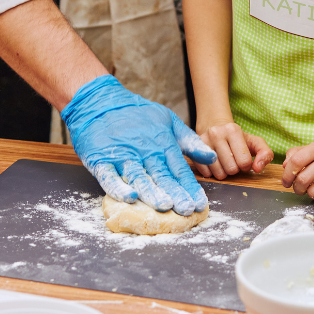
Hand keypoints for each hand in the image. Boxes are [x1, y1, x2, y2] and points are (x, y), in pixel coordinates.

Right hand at [61, 75, 216, 215]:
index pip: (179, 170)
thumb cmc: (137, 114)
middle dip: (175, 194)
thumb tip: (212, 157)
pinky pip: (110, 176)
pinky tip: (130, 197)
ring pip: (139, 177)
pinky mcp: (101, 160)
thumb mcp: (169, 121)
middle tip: (186, 210)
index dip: (190, 188)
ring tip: (164, 206)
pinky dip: (119, 187)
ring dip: (151, 192)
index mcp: (162, 143)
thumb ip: (190, 141)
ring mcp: (123, 156)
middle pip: (162, 176)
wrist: (101, 103)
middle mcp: (144, 151)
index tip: (200, 204)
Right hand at [195, 122, 273, 179]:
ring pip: (218, 173)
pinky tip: (214, 164)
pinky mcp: (193, 151)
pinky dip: (212, 173)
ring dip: (223, 172)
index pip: (244, 162)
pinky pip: (206, 173)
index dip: (246, 165)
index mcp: (233, 130)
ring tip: (223, 162)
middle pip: (231, 169)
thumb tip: (257, 169)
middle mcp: (216, 134)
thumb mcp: (254, 142)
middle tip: (232, 161)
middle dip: (234, 169)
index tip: (242, 159)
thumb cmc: (237, 138)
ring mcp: (202, 142)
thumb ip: (265, 153)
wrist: (214, 127)